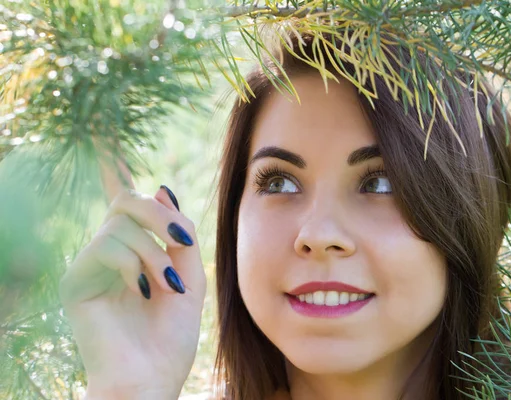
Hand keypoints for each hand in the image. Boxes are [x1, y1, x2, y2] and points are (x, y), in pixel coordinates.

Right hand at [59, 153, 205, 398]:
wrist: (153, 380)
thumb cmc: (171, 337)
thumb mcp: (189, 277)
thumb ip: (179, 235)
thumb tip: (161, 188)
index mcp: (134, 252)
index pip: (122, 204)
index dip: (111, 168)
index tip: (102, 137)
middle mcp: (109, 254)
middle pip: (125, 201)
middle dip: (157, 212)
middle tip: (180, 238)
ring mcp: (90, 267)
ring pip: (120, 222)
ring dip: (154, 250)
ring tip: (168, 284)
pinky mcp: (77, 281)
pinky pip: (107, 246)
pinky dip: (136, 265)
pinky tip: (143, 292)